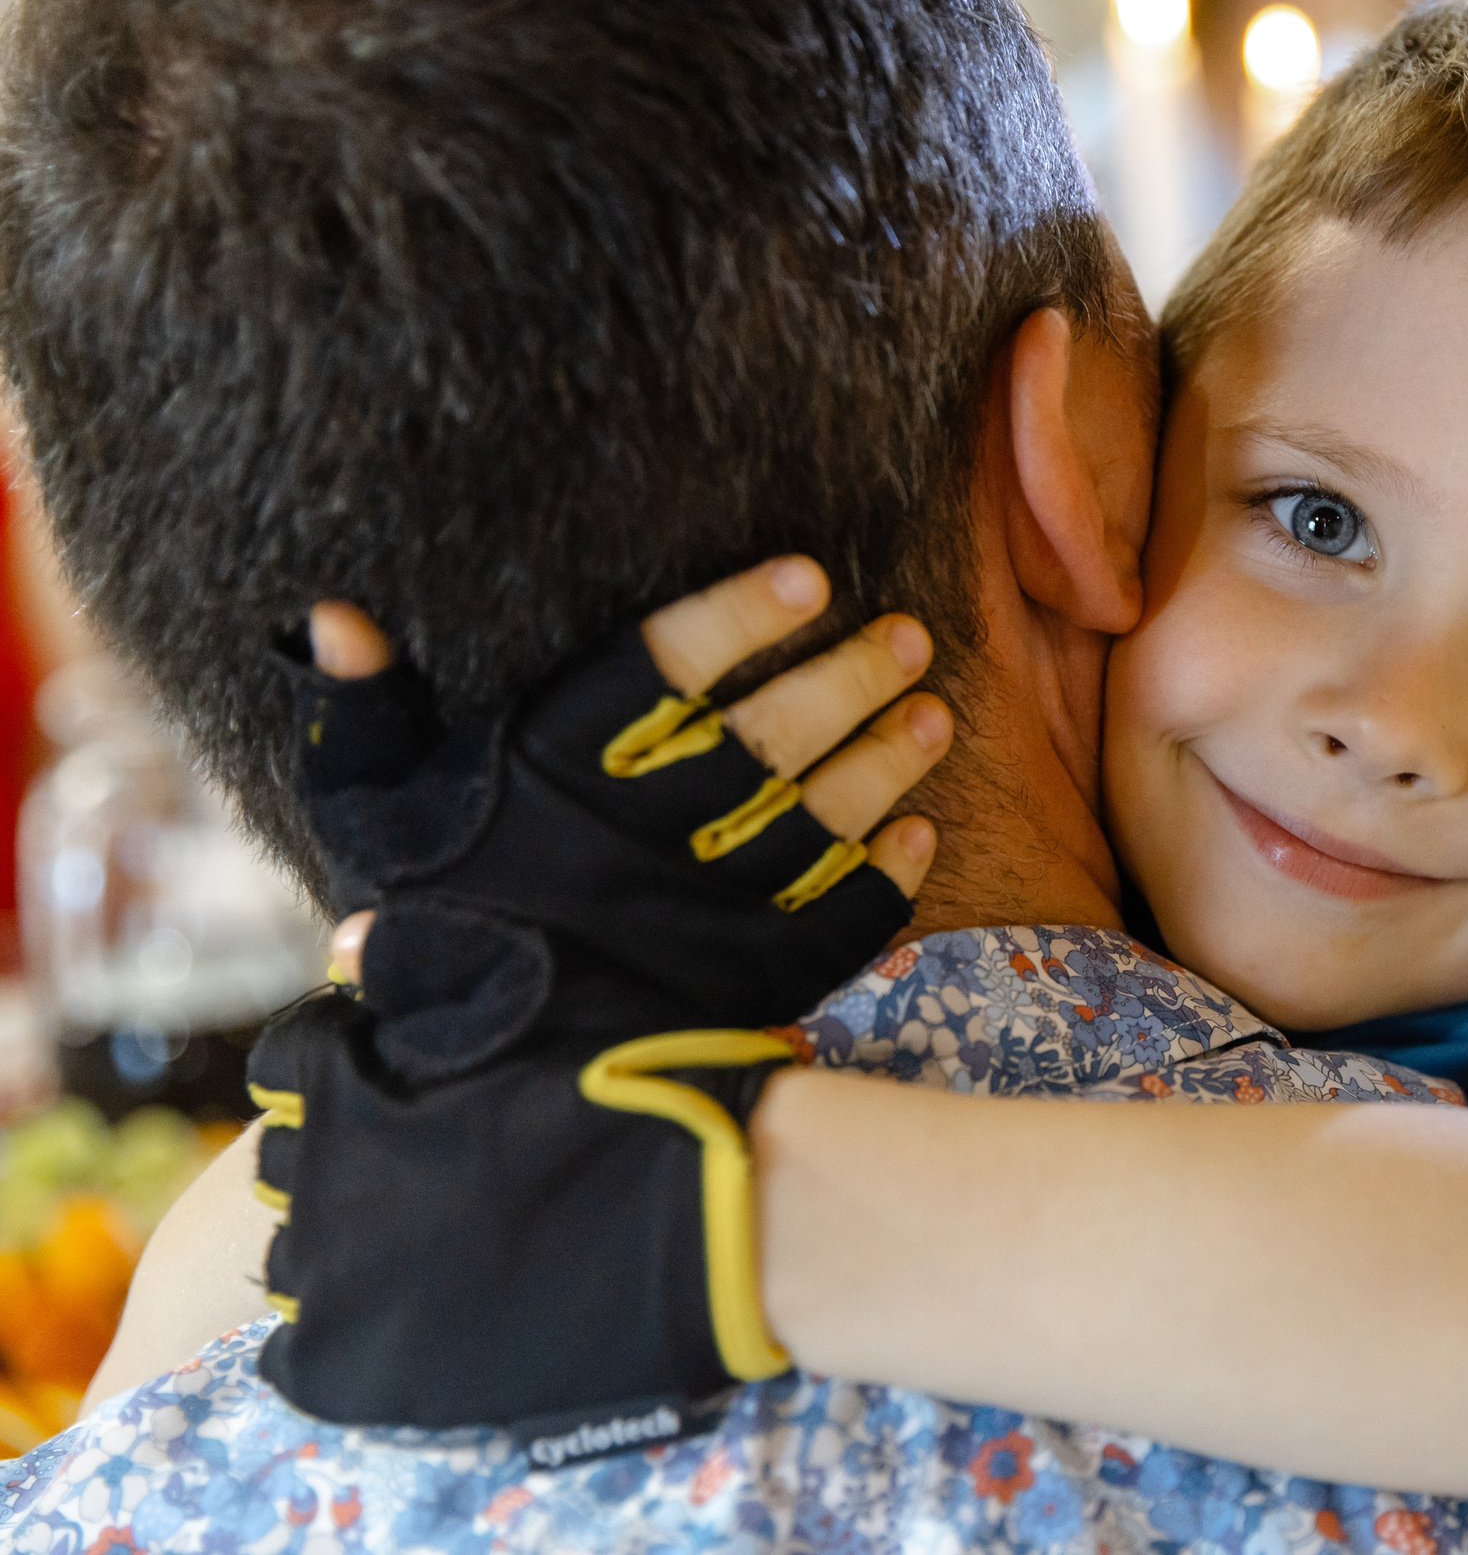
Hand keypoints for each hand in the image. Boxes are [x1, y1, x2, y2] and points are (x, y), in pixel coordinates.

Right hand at [249, 558, 950, 1441]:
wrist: (484, 1091)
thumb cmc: (427, 936)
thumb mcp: (368, 820)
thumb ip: (362, 716)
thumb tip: (333, 616)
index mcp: (561, 773)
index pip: (666, 662)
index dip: (740, 613)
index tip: (806, 577)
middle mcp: (654, 825)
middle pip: (776, 728)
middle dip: (849, 676)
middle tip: (905, 637)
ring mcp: (719, 900)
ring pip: (826, 808)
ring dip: (889, 759)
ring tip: (934, 712)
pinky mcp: (761, 973)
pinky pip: (848, 912)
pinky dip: (890, 871)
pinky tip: (919, 830)